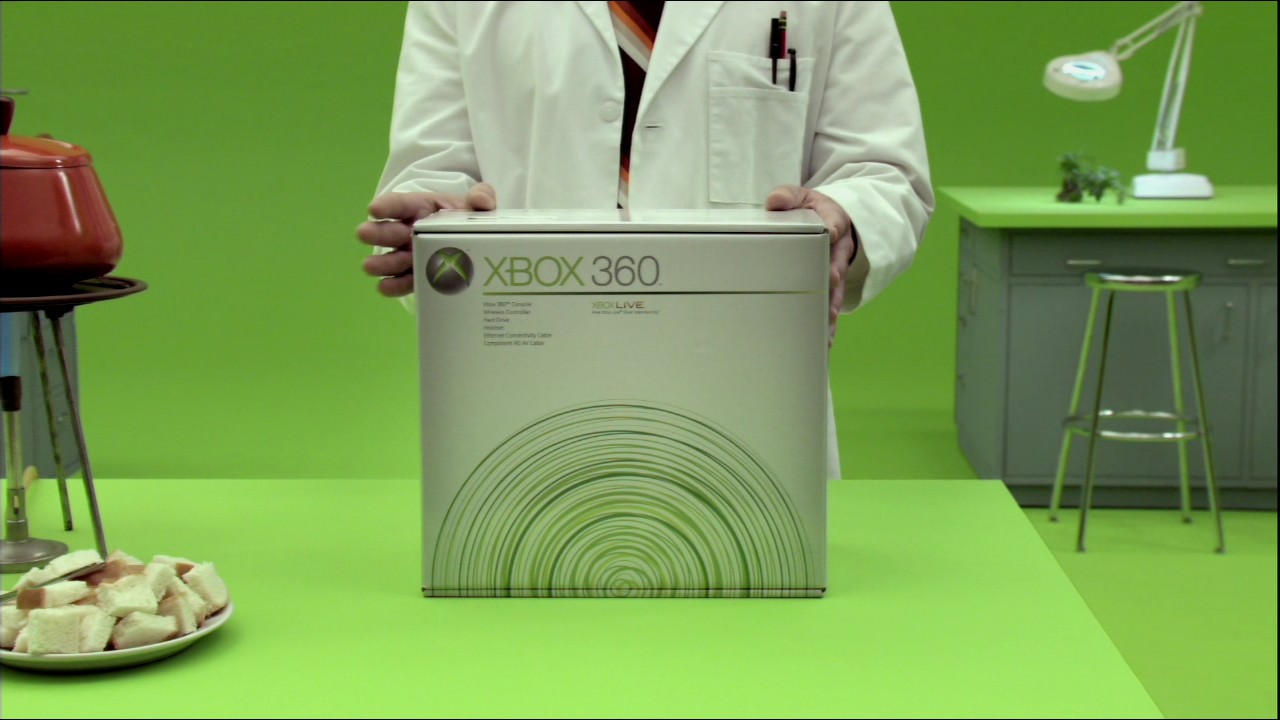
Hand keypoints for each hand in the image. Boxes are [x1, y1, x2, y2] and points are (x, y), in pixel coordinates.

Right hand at [356, 183, 496, 296]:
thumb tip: (481, 201)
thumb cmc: (471, 218)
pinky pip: (404, 281)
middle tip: (364, 234)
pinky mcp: (418, 276)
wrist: (481, 246)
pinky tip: (385, 287)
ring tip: (370, 266)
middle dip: (378, 233)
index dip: (387, 205)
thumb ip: (482, 197)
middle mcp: (411, 232)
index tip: (374, 208)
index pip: (401, 204)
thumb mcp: (478, 204)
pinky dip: (394, 285)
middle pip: (391, 232)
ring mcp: (412, 255)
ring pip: (393, 258)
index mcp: (422, 209)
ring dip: (382, 262)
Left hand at [765, 185, 857, 347]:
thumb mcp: (802, 197)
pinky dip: (828, 324)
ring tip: (828, 319)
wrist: (833, 221)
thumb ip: (788, 196)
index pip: (836, 221)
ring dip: (833, 304)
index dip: (834, 226)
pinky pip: (830, 306)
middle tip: (832, 280)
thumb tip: (775, 201)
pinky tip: (825, 342)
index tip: (833, 231)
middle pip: (839, 260)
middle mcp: (840, 248)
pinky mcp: (831, 288)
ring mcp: (837, 269)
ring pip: (837, 289)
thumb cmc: (812, 210)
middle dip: (835, 271)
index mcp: (833, 221)